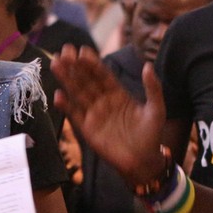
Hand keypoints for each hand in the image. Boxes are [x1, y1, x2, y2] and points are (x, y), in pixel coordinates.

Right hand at [51, 45, 164, 190]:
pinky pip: (75, 115)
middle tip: (65, 51)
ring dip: (66, 79)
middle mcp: (103, 101)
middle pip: (86, 80)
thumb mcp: (156, 109)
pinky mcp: (87, 129)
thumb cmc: (151, 135)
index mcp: (118, 93)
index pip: (102, 74)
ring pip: (77, 93)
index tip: (83, 50)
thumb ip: (152, 88)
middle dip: (75, 66)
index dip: (93, 63)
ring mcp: (94, 114)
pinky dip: (66, 106)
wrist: (143, 162)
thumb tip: (147, 65)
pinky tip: (58, 95)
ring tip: (56, 64)